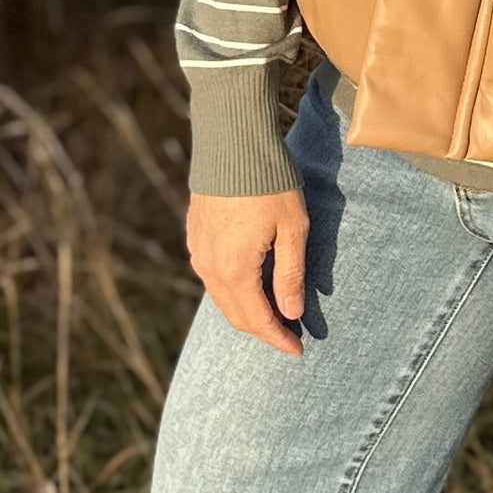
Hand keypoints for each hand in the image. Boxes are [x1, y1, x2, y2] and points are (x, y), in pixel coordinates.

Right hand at [186, 189, 310, 356]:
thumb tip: (292, 313)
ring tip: (271, 313)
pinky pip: (211, 275)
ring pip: (221, 296)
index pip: (257, 319)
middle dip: (261, 330)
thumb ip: (290, 274)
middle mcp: (210, 267)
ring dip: (245, 310)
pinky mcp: (195, 234)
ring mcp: (198, 250)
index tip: (297, 351)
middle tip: (287, 336)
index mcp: (235, 270)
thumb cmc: (269, 181)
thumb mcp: (292, 227)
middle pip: (235, 314)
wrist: (232, 141)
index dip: (277, 339)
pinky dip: (230, 289)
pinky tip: (247, 283)